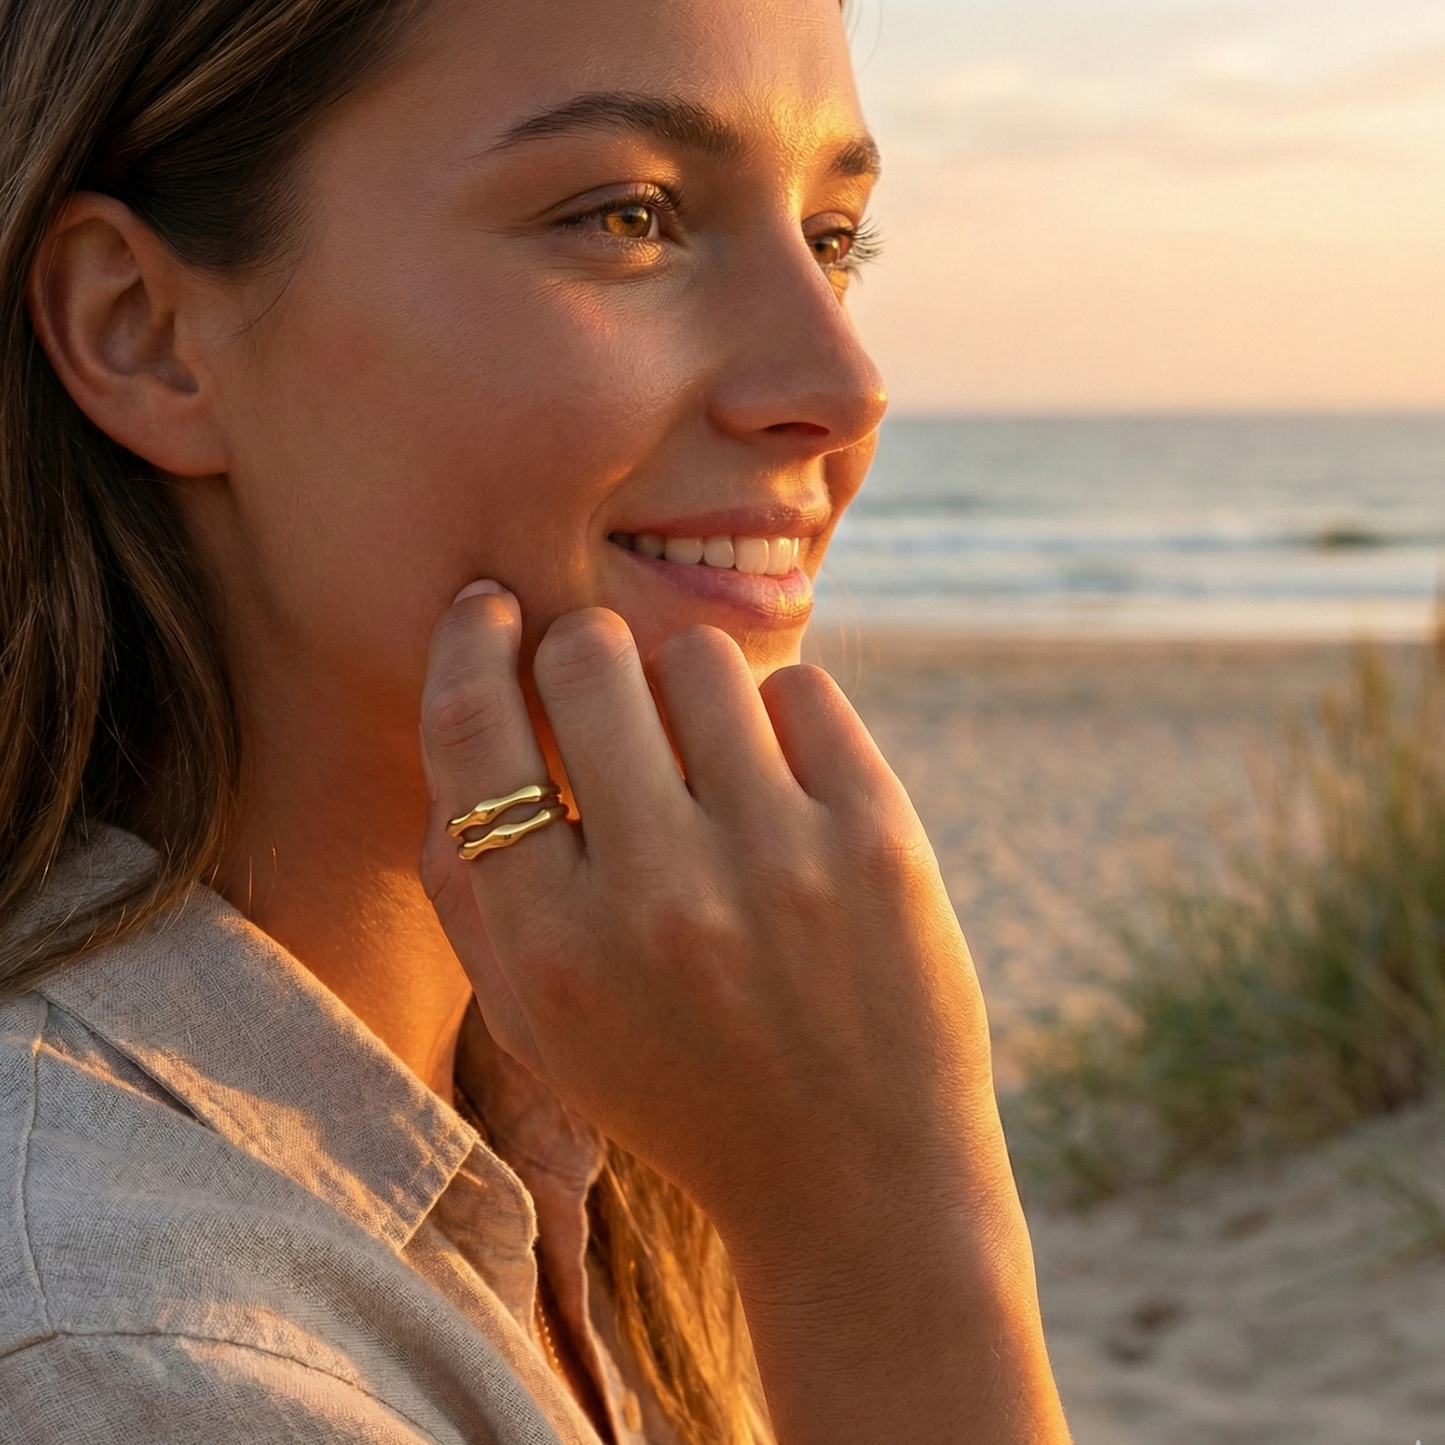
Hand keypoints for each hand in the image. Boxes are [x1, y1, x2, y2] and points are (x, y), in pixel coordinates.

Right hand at [418, 583, 1068, 1444]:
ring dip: (688, 688)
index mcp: (555, 948)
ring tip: (707, 759)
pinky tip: (783, 786)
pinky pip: (802, 689)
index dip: (468, 644)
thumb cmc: (675, 1086)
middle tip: (607, 691)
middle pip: (587, 658)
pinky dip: (782, 719)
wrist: (854, 1180)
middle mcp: (660, 895)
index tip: (489, 608)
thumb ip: (468, 885)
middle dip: (584, 654)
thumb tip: (461, 702)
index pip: (473, 731)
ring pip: (698, 658)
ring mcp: (778, 862)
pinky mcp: (878, 840)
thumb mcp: (537, 1025)